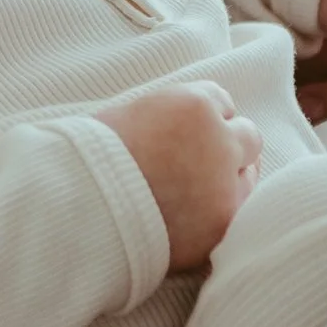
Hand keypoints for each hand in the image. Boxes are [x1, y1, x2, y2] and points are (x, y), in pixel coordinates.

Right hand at [95, 79, 262, 269]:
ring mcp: (225, 184)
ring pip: (249, 177)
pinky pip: (236, 216)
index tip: (192, 134)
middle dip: (229, 147)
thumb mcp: (123, 118)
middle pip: (248, 136)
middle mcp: (219, 140)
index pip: (221, 101)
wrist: (76, 210)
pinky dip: (218, 216)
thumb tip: (170, 130)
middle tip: (205, 164)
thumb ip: (159, 118)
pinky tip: (196, 221)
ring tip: (201, 195)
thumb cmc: (86, 160)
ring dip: (231, 181)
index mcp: (193, 105)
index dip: (205, 119)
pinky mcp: (221, 225)